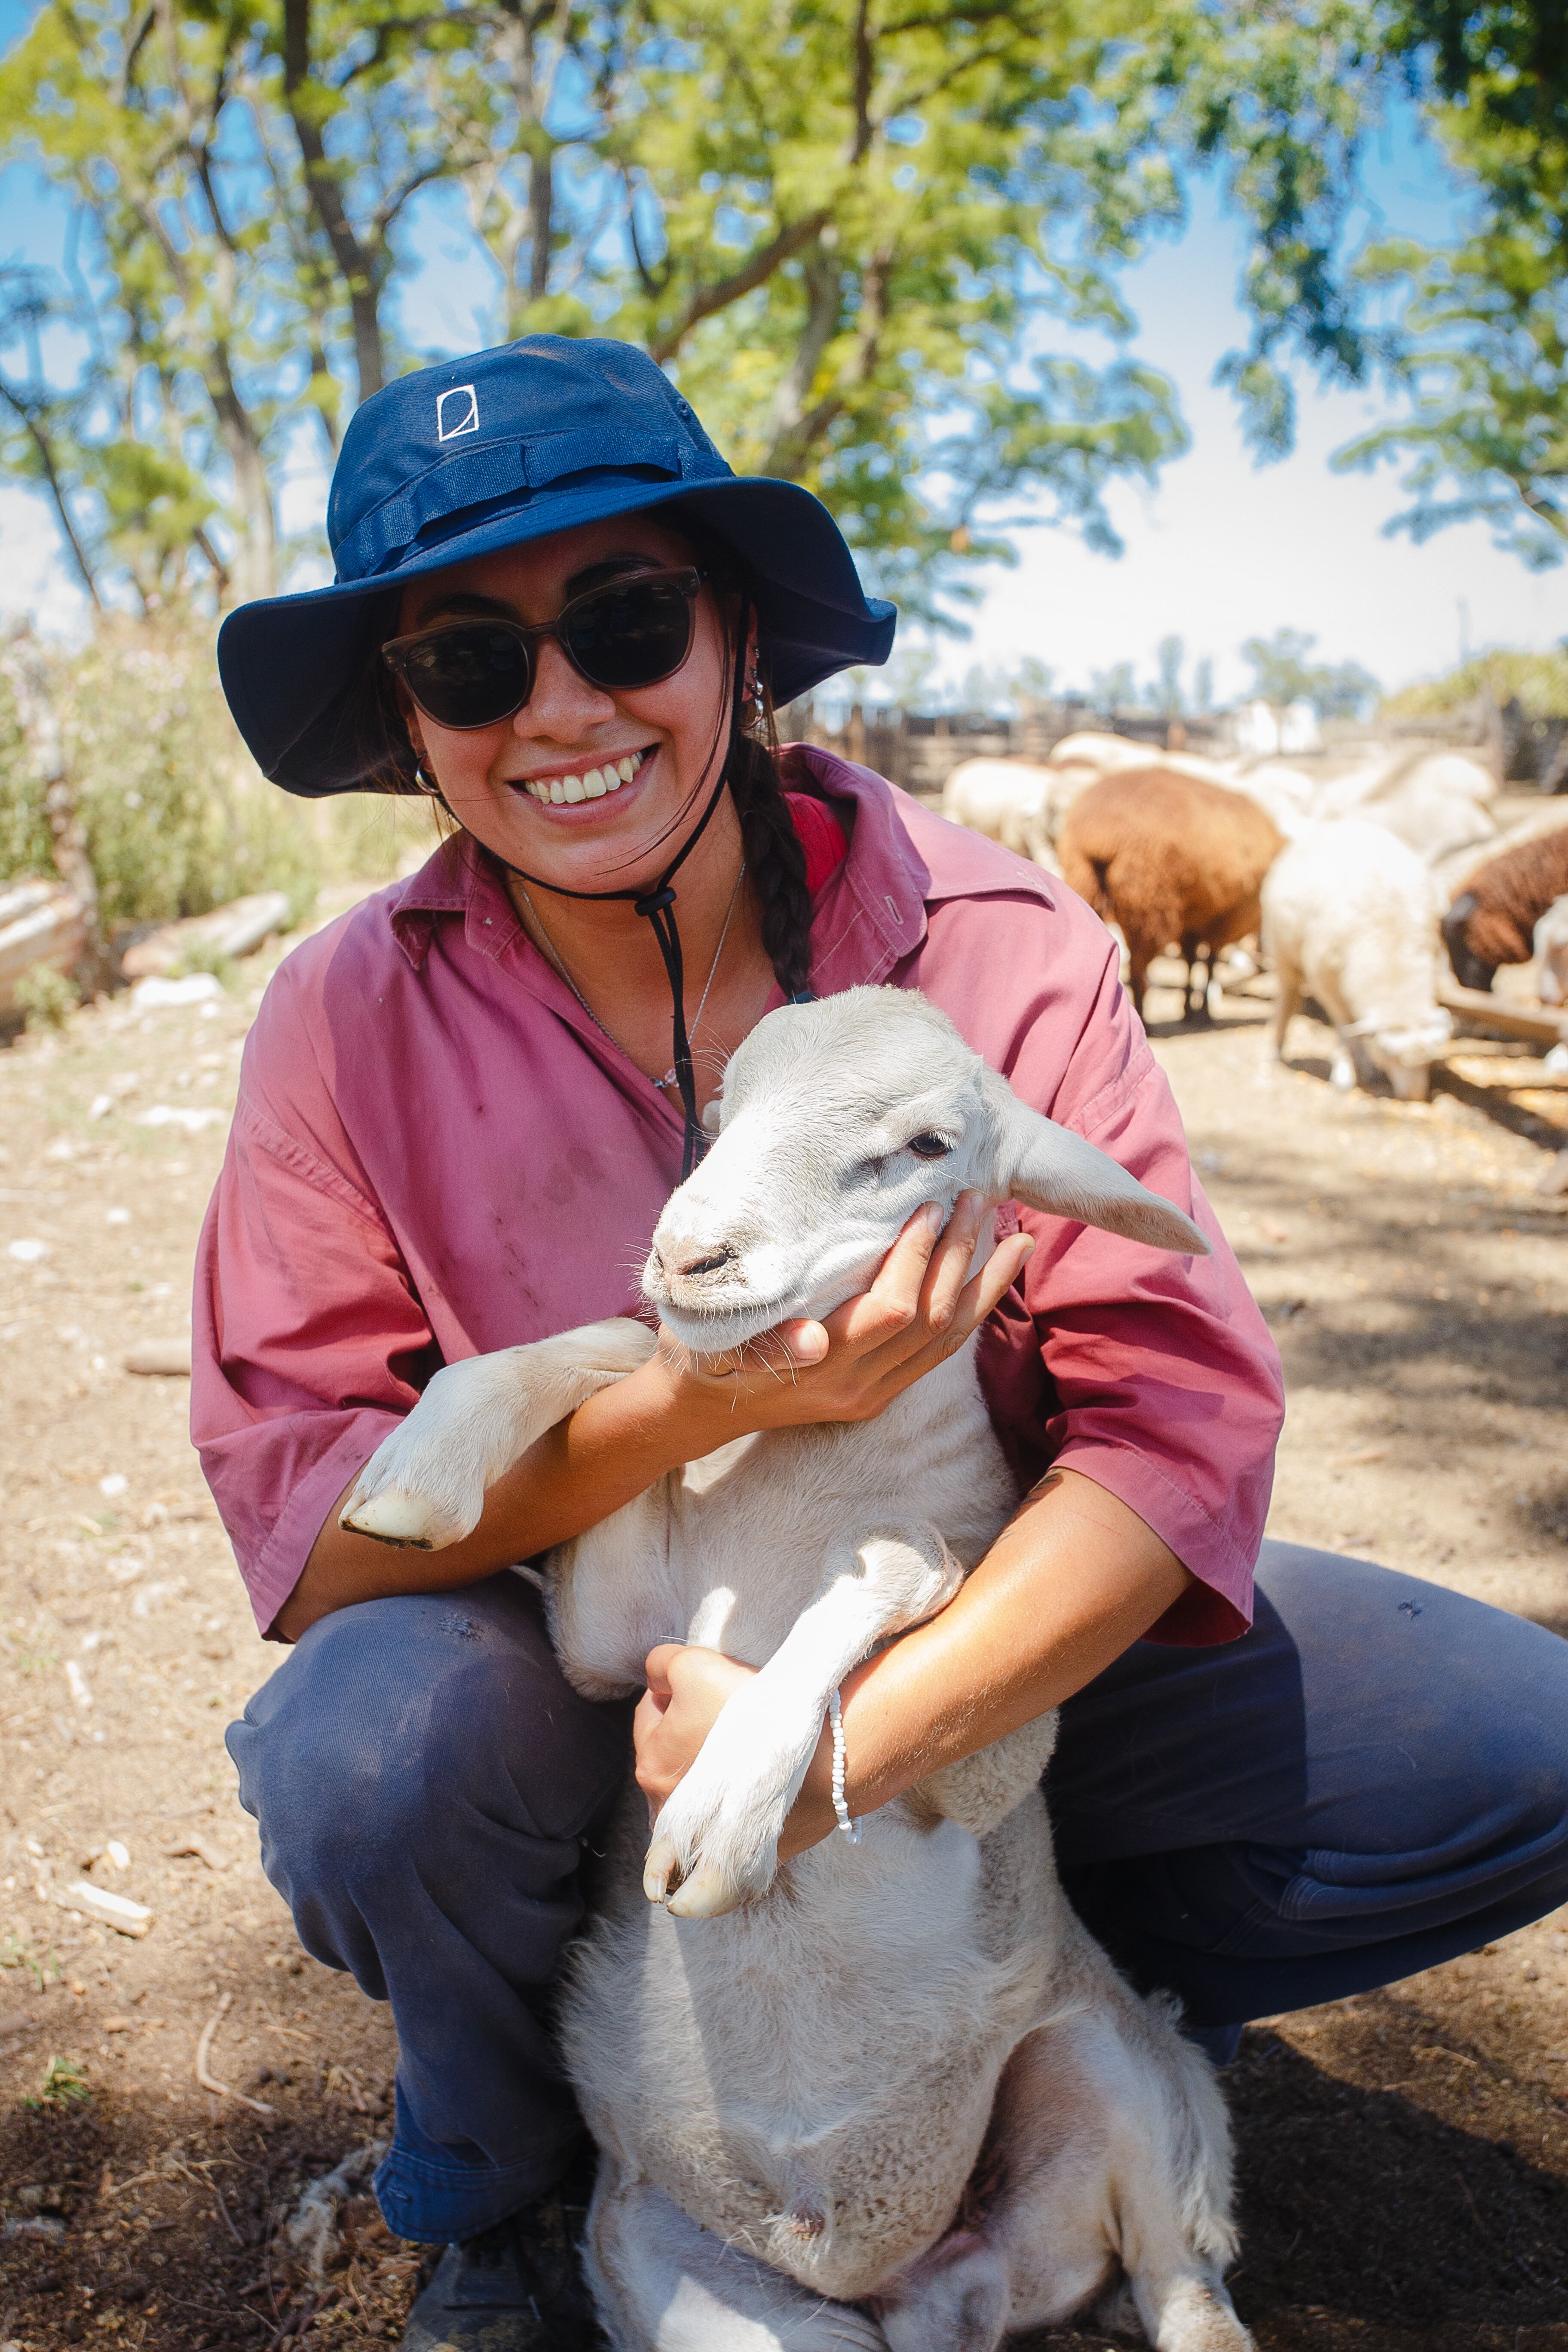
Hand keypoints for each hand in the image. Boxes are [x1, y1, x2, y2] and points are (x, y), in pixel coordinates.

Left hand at [635, 1643, 839, 1860]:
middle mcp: (670, 1810)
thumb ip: (660, 1664)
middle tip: (728, 1707)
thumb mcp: (692, 1666)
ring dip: (718, 1764)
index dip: (675, 1690)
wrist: (823, 1757)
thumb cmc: (751, 1711)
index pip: (648, 1714)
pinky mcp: (746, 1846)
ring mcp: (708, 1836)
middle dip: (694, 1727)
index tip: (705, 1682)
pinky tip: (764, 1769)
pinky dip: (746, 1791)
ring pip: (704, 1785)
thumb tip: (656, 1675)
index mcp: (652, 1765)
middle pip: (675, 1751)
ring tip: (749, 1739)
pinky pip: (738, 1812)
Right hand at [656, 1192, 1033, 1441]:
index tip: (925, 1209)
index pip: (892, 1311)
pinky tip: (985, 1281)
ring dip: (982, 1288)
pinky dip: (969, 1313)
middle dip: (960, 1259)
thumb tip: (815, 1340)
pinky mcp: (879, 1394)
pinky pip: (938, 1354)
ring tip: (1016, 1241)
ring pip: (947, 1341)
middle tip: (976, 1201)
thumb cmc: (700, 1357)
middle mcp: (858, 1388)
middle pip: (932, 1322)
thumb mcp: (712, 1347)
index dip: (915, 1259)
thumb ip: (763, 1343)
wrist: (693, 1409)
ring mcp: (873, 1394)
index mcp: (823, 1369)